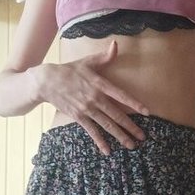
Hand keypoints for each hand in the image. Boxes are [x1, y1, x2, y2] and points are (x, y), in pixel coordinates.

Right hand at [38, 40, 149, 154]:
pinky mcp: (78, 117)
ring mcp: (87, 109)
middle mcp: (95, 98)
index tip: (147, 112)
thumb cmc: (69, 70)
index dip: (134, 103)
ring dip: (120, 136)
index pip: (121, 95)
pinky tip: (108, 150)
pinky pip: (91, 131)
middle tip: (143, 137)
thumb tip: (116, 44)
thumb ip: (104, 56)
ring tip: (131, 145)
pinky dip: (100, 141)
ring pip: (106, 125)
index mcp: (100, 84)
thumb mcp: (87, 61)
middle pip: (116, 115)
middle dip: (131, 127)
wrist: (46, 81)